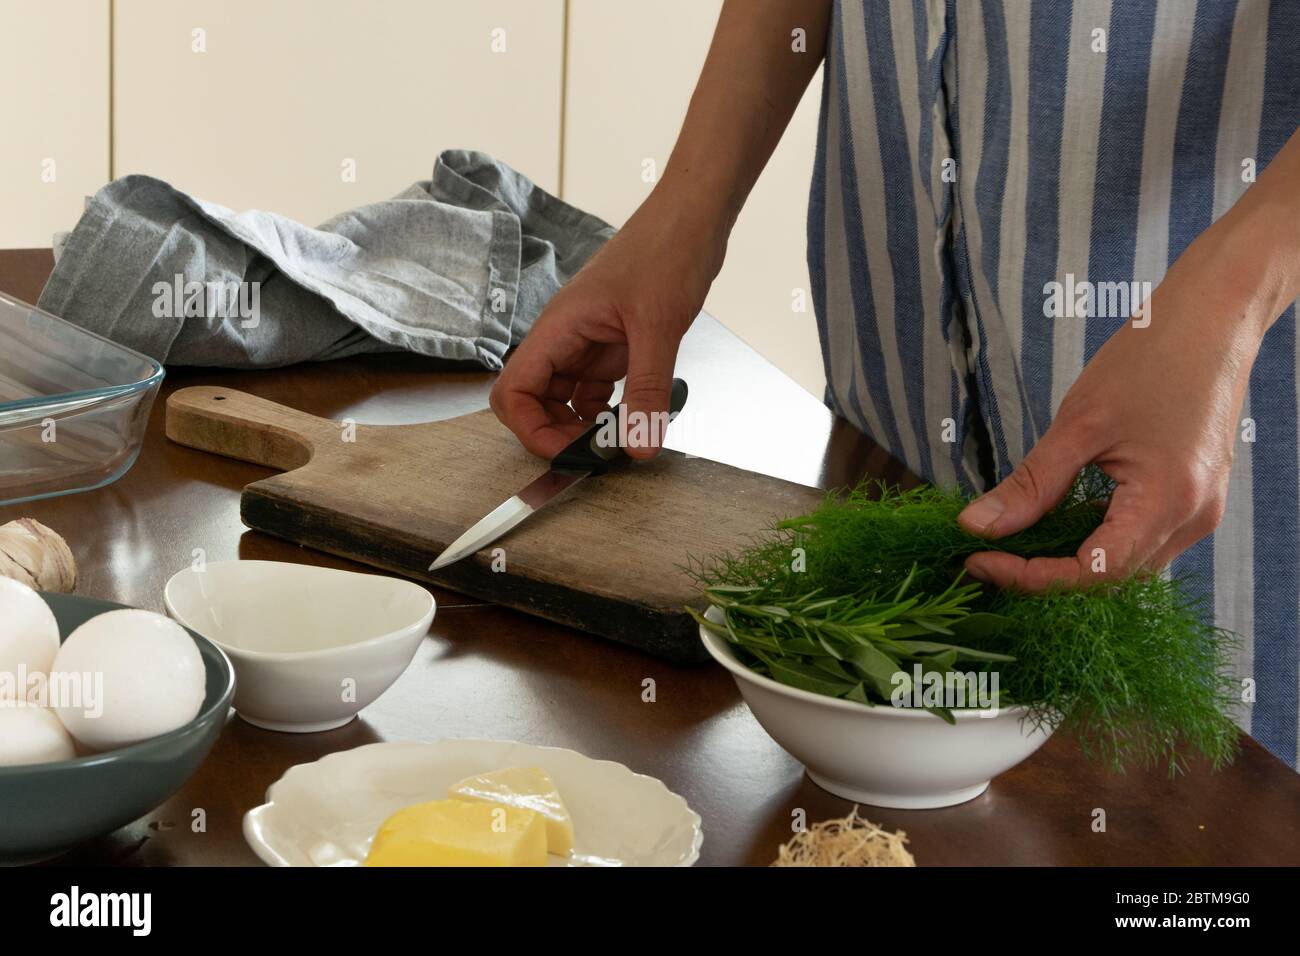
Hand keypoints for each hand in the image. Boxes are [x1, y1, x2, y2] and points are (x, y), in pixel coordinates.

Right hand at [490, 194, 723, 459]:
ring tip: (621, 438)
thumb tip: (637, 448)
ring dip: (584, 425)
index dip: (530, 429)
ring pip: (565, 399)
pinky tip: (635, 416)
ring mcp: (586, 342)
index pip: (513, 391)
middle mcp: (564, 337)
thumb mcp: (658, 328)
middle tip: (599, 452)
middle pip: (533, 401)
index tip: (569, 451)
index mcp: (558, 327)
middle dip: (557, 433)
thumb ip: (646, 392)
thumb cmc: (666, 251)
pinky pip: (595, 389)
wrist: (691, 217)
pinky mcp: (611, 345)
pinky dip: (608, 410)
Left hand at [956, 231, 1270, 589]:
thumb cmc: (1150, 360)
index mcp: (1166, 503)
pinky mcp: (1193, 499)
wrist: (1213, 321)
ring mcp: (1197, 512)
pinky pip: (1139, 539)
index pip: (1092, 575)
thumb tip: (976, 526)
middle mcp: (1191, 520)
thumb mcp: (1078, 424)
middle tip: (987, 558)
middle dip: (1044, 576)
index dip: (1030, 578)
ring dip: (1069, 562)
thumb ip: (1031, 485)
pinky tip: (1056, 521)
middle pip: (1110, 580)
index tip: (978, 561)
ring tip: (1013, 544)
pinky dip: (1095, 539)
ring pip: (1125, 565)